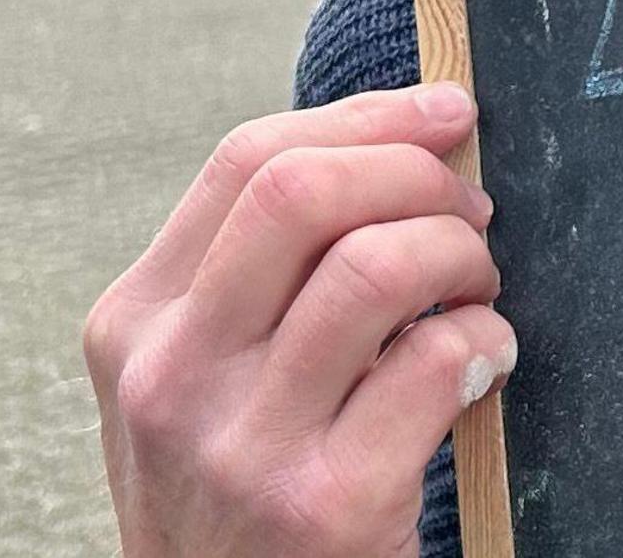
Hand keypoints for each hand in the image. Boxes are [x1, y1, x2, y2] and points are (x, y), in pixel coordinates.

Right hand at [86, 85, 513, 556]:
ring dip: (459, 255)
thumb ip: (255, 284)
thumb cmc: (234, 504)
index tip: (441, 113)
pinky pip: (433, 364)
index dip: (364, 117)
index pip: (246, 160)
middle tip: (470, 208)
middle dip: (415, 172)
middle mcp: (171, 377)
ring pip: (373, 266)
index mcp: (135, 325)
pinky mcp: (325, 507)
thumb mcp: (196, 388)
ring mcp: (242, 445)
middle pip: (302, 191)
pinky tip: (487, 364)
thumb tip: (395, 151)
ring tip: (478, 289)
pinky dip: (487, 345)